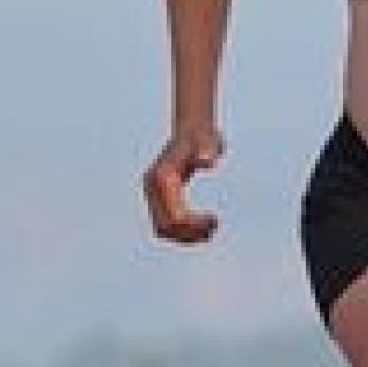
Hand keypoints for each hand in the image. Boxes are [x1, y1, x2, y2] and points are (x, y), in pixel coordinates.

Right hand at [143, 125, 224, 243]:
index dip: (195, 225)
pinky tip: (202, 228)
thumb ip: (207, 149)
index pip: (175, 216)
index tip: (216, 220)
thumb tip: (208, 160)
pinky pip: (164, 224)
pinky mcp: (157, 198)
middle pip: (166, 225)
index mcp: (161, 178)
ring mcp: (152, 193)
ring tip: (210, 230)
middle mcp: (151, 187)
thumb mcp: (208, 142)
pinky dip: (181, 231)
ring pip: (163, 229)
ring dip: (185, 235)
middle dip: (190, 233)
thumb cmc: (203, 137)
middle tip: (215, 227)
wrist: (192, 131)